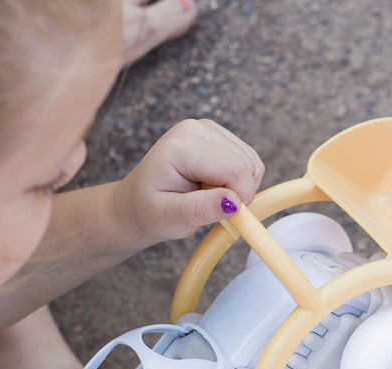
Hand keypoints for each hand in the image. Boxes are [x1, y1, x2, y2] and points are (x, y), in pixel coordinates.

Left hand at [111, 118, 263, 247]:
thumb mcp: (170, 218)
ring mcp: (209, 129)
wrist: (139, 202)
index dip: (239, 198)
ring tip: (208, 196)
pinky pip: (250, 162)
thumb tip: (234, 202)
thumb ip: (201, 210)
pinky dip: (240, 181)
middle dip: (238, 193)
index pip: (234, 168)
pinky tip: (215, 187)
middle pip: (246, 164)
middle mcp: (197, 128)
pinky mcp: (220, 136)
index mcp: (181, 145)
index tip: (224, 216)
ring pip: (252, 163)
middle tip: (208, 206)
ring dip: (239, 188)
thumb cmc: (150, 211)